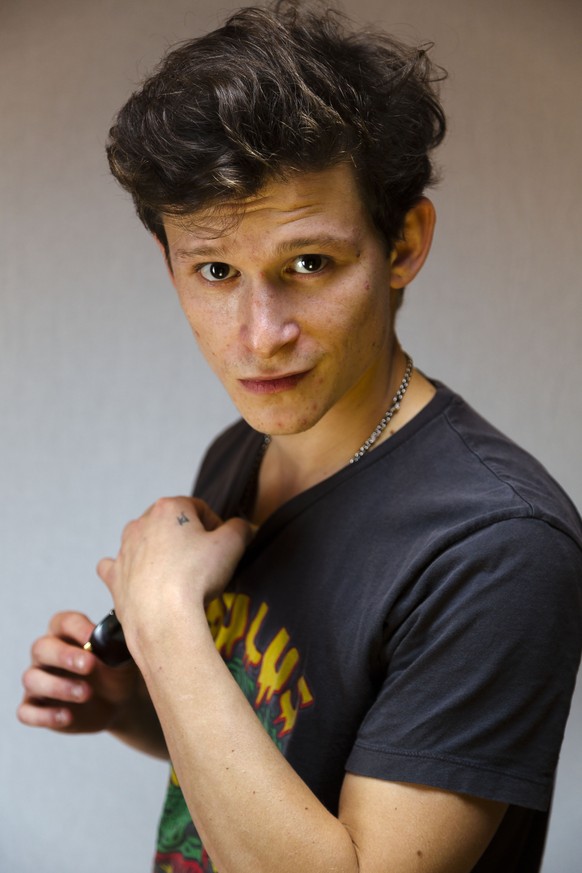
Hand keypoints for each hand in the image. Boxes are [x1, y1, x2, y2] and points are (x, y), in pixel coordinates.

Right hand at [18, 611, 139, 732]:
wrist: (118, 703)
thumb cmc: (115, 670)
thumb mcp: (122, 656)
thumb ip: (117, 644)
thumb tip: (117, 636)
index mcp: (66, 633)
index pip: (65, 622)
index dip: (78, 629)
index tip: (94, 638)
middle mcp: (47, 654)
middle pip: (42, 648)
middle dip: (64, 656)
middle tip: (89, 665)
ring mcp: (38, 681)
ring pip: (32, 679)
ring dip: (58, 687)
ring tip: (86, 693)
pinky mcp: (35, 708)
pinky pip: (27, 711)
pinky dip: (44, 715)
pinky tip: (68, 716)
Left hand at [95, 497, 254, 661]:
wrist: (163, 619)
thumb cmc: (196, 576)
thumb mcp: (231, 545)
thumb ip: (240, 528)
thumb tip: (243, 526)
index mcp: (169, 508)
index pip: (199, 508)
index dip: (215, 526)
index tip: (222, 546)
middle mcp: (141, 523)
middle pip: (170, 524)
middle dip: (187, 539)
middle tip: (203, 562)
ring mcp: (124, 550)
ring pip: (145, 542)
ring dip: (160, 553)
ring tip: (178, 576)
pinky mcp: (114, 576)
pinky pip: (118, 565)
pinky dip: (129, 570)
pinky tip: (141, 579)